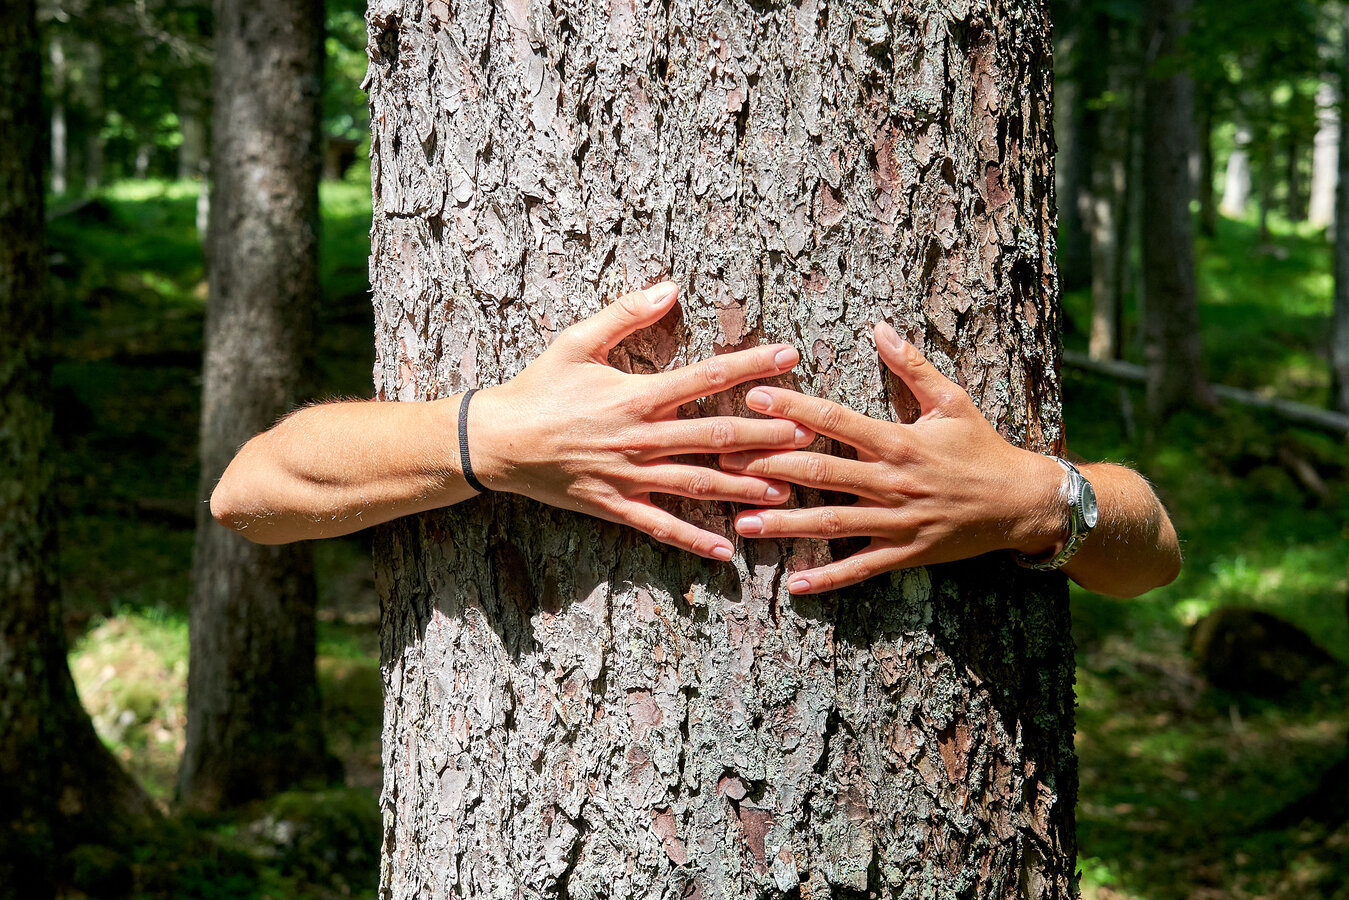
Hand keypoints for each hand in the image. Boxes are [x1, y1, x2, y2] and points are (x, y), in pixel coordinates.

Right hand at [471, 282, 814, 559]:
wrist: (496, 442)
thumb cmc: (539, 388)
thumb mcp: (577, 341)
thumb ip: (626, 312)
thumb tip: (671, 286)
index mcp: (636, 395)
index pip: (705, 378)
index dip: (751, 366)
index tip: (789, 356)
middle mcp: (640, 438)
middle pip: (715, 436)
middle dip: (766, 434)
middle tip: (808, 432)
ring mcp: (630, 477)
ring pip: (698, 484)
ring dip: (745, 486)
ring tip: (788, 487)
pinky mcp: (616, 507)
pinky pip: (661, 527)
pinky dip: (694, 540)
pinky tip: (727, 549)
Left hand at [720, 321, 1064, 592]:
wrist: (1022, 504)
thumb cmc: (983, 448)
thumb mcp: (952, 401)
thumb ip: (912, 366)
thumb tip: (881, 327)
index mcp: (898, 441)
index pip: (836, 421)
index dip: (793, 409)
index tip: (754, 398)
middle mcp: (892, 482)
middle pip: (820, 473)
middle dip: (769, 467)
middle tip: (724, 463)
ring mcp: (897, 522)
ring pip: (831, 523)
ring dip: (785, 525)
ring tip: (742, 523)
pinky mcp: (905, 553)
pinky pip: (860, 568)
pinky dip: (828, 577)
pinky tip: (794, 582)